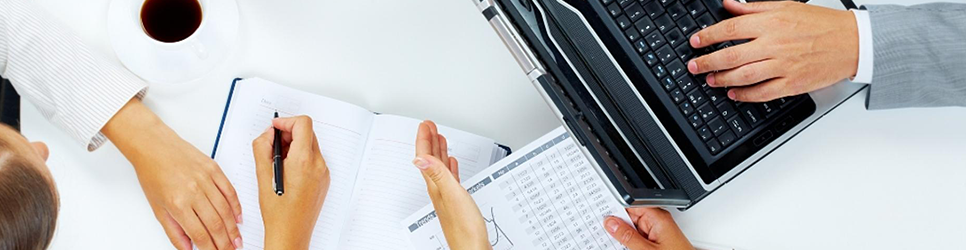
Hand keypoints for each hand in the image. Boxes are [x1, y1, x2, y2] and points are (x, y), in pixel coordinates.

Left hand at [104, 100, 241, 249]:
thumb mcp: (158, 208)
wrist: (153, 146)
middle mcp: (193, 191)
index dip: (211, 248)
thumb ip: (174, 231)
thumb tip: (188, 248)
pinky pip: (230, 191)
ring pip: (225, 210)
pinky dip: (236, 206)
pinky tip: (238, 217)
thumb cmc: (152, 173)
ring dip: (233, 228)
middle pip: (216, 224)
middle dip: (225, 242)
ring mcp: (206, 179)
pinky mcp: (214, 169)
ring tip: (237, 240)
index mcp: (178, 203)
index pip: (200, 234)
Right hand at [252, 116, 329, 249]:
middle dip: (289, 133)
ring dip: (295, 145)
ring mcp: (324, 173)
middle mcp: (318, 165)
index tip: (275, 128)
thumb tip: (268, 134)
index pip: (303, 124)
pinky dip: (301, 157)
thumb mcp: (262, 175)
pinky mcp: (324, 180)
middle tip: (273, 145)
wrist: (291, 233)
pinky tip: (288, 171)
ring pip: (311, 145)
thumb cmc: (277, 211)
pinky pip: (314, 159)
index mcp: (304, 161)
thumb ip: (262, 148)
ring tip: (278, 161)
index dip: (286, 121)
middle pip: (307, 133)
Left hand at [413, 121, 489, 249]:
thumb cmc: (464, 228)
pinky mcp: (457, 201)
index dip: (425, 139)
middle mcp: (438, 189)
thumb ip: (437, 174)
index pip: (426, 157)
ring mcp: (447, 195)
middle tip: (429, 126)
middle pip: (431, 160)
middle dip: (430, 141)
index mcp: (436, 185)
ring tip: (439, 138)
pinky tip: (451, 164)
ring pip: (440, 167)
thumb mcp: (451, 194)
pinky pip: (450, 178)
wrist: (472, 248)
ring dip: (439, 152)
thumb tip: (419, 158)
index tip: (425, 124)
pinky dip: (449, 167)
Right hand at [604, 208, 691, 249]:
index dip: (614, 208)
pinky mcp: (657, 241)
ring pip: (632, 228)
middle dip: (616, 224)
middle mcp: (658, 222)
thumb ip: (627, 236)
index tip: (600, 213)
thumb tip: (611, 223)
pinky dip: (630, 242)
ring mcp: (657, 232)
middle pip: (629, 217)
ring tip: (615, 242)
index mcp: (657, 218)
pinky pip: (638, 237)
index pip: (631, 205)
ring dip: (623, 236)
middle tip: (603, 230)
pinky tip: (624, 247)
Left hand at [688, 0, 857, 101]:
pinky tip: (733, 94)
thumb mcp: (786, 6)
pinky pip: (762, 93)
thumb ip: (753, 8)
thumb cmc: (820, 24)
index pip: (730, 29)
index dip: (708, 36)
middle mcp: (775, 44)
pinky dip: (744, 95)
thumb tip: (728, 4)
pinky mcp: (792, 84)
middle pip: (731, 56)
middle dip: (707, 62)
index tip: (694, 42)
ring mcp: (783, 66)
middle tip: (693, 66)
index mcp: (771, 23)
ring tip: (710, 80)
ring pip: (743, 76)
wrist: (852, 42)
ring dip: (722, 79)